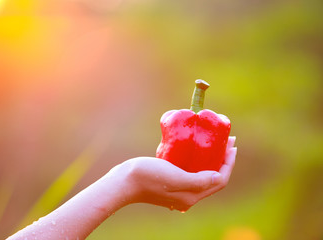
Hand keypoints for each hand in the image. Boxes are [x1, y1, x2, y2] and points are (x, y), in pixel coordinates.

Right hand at [120, 136, 236, 211]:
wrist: (124, 181)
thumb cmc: (148, 177)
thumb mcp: (175, 178)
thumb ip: (198, 181)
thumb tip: (219, 177)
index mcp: (192, 195)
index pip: (219, 180)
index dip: (229, 163)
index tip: (232, 145)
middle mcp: (188, 194)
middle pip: (213, 176)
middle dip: (222, 158)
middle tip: (226, 140)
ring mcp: (179, 188)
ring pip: (202, 172)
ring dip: (211, 157)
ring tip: (214, 141)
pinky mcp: (170, 181)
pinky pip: (190, 170)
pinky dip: (196, 159)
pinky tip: (194, 147)